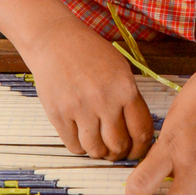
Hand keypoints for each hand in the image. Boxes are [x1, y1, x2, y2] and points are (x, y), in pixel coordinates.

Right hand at [25, 19, 152, 160]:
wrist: (54, 41)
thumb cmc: (89, 54)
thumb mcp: (120, 70)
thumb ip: (130, 100)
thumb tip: (138, 134)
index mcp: (124, 89)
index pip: (141, 131)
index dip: (141, 148)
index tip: (137, 151)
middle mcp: (104, 101)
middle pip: (119, 146)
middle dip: (120, 153)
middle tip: (117, 150)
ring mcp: (79, 109)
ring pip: (96, 150)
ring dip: (100, 153)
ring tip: (99, 145)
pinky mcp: (59, 115)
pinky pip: (74, 146)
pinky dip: (80, 147)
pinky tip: (81, 137)